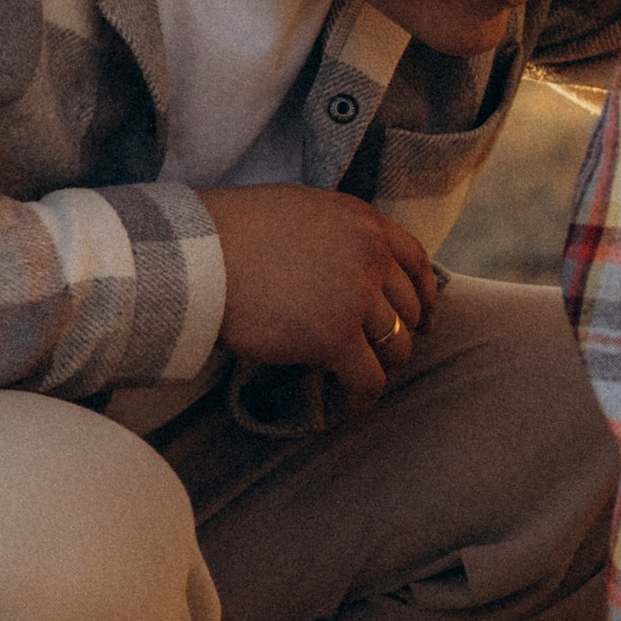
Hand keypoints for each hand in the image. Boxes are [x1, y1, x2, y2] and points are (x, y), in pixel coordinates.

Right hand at [196, 186, 440, 412]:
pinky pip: (368, 382)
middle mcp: (370, 256)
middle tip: (373, 356)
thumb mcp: (301, 212)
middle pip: (408, 310)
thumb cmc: (229, 232)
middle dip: (395, 336)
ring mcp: (356, 297)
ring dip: (378, 368)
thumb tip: (350, 267)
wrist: (196, 255)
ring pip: (396, 348)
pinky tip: (341, 409)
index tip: (422, 321)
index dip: (423, 298)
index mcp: (364, 222)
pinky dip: (359, 401)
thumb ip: (338, 234)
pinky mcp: (336, 338)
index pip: (417, 263)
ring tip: (351, 381)